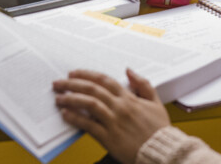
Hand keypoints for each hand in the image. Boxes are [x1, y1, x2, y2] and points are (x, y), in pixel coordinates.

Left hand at [53, 69, 170, 163]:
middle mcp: (120, 107)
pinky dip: (76, 119)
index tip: (73, 73)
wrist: (162, 151)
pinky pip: (89, 125)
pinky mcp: (109, 138)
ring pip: (89, 104)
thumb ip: (143, 84)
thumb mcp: (156, 102)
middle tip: (58, 83)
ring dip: (71, 99)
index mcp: (129, 98)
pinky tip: (66, 115)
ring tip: (58, 98)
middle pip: (92, 89)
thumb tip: (128, 70)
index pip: (104, 80)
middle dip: (72, 84)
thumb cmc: (159, 129)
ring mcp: (114, 122)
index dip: (86, 74)